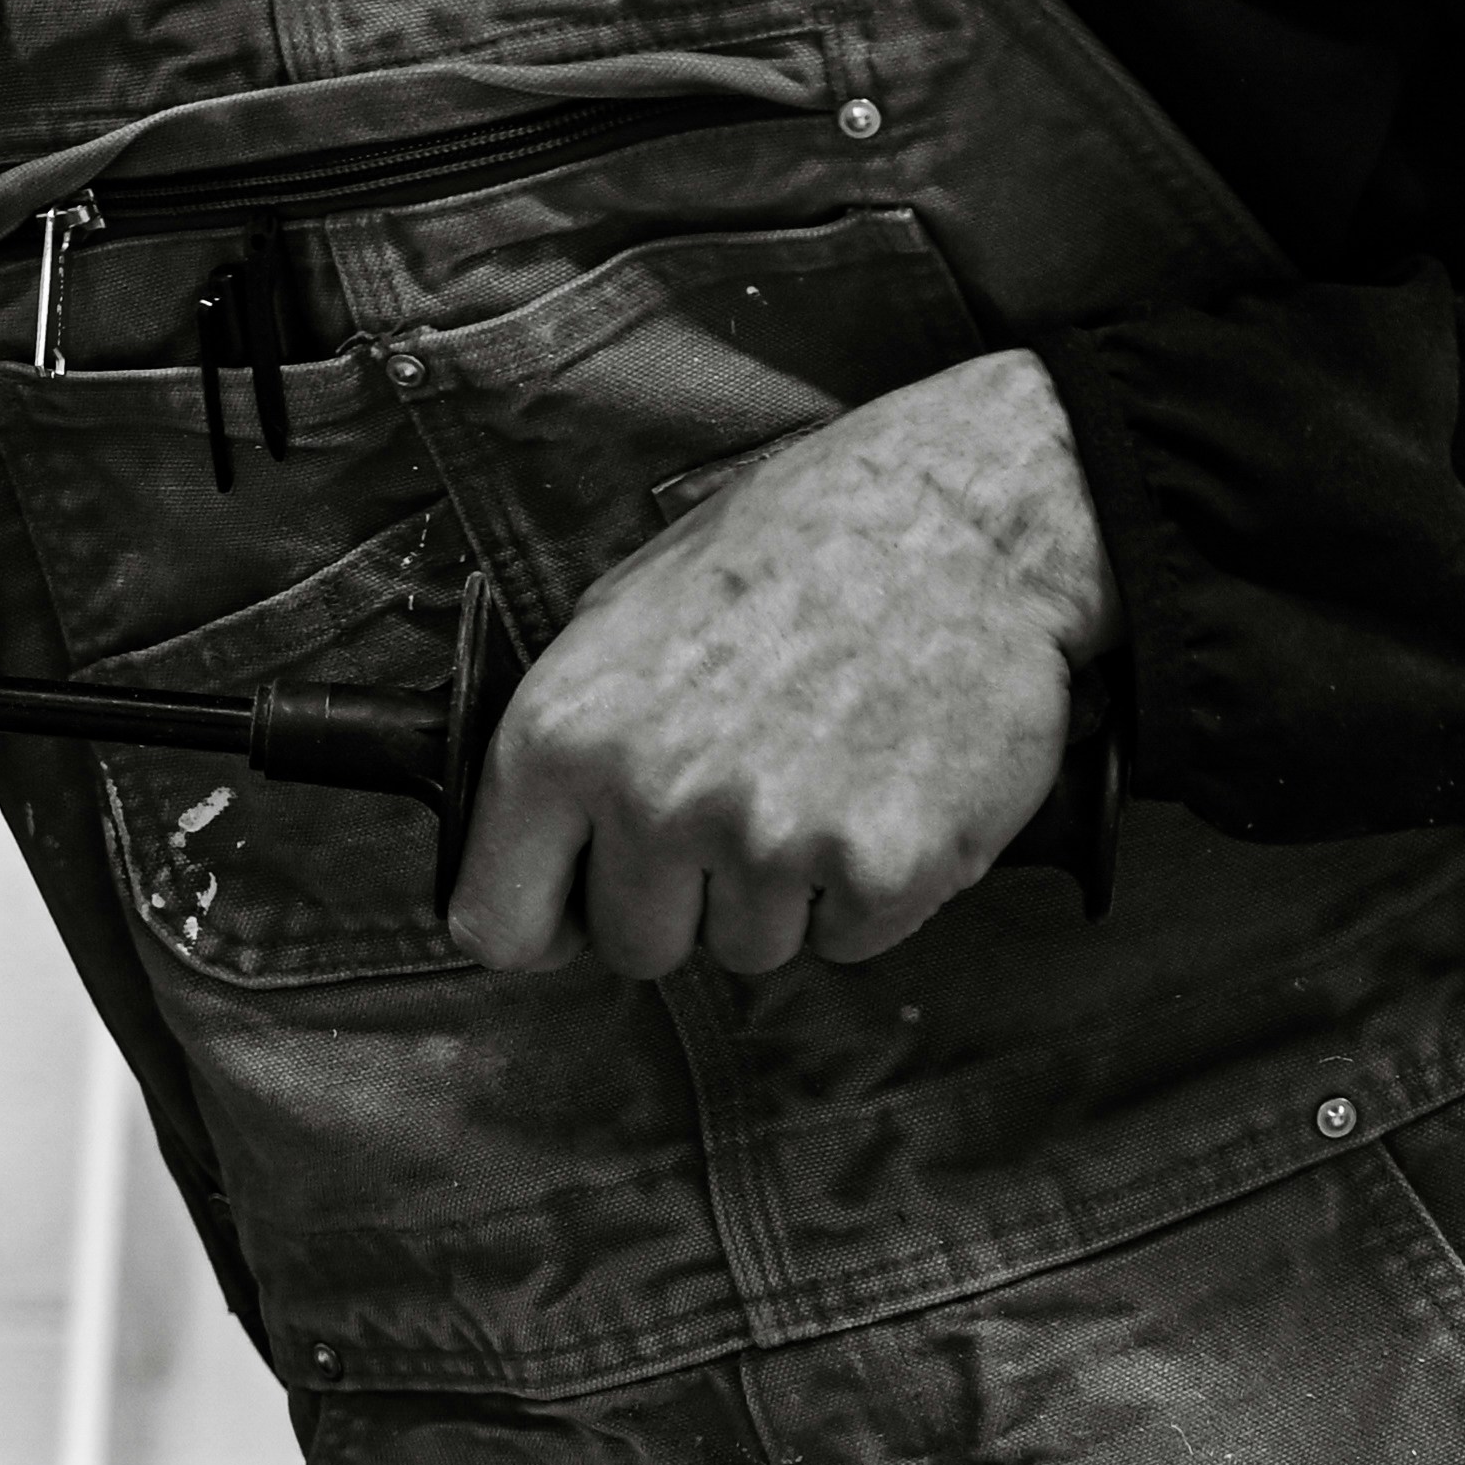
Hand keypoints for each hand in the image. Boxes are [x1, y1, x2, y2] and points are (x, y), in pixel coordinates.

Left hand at [444, 349, 1117, 980]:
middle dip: (684, 899)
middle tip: (743, 798)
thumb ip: (567, 745)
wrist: (964, 515)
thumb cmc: (789, 550)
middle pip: (637, 949)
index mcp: (561, 738)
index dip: (549, 921)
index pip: (499, 925)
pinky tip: (886, 788)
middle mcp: (652, 800)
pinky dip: (870, 888)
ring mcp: (769, 842)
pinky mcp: (881, 870)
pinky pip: (848, 939)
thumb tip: (527, 858)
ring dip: (782, 891)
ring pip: (749, 949)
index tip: (586, 902)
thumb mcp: (624, 614)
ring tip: (823, 771)